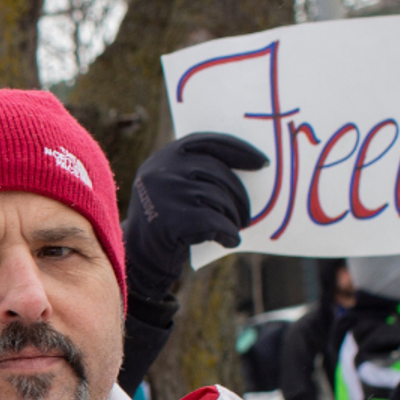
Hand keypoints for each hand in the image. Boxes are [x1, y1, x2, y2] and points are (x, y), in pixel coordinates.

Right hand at [124, 133, 269, 303]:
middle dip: (240, 196)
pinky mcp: (172, 220)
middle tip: (248, 213)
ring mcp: (166, 194)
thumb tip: (248, 167)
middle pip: (218, 173)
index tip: (262, 163)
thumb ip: (197, 171)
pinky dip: (228, 234)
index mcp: (165, 157)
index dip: (240, 151)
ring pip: (219, 199)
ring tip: (235, 228)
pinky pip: (215, 222)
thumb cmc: (166, 221)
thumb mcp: (173, 187)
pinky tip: (230, 241)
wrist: (138, 257)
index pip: (210, 143)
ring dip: (234, 217)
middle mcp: (163, 170)